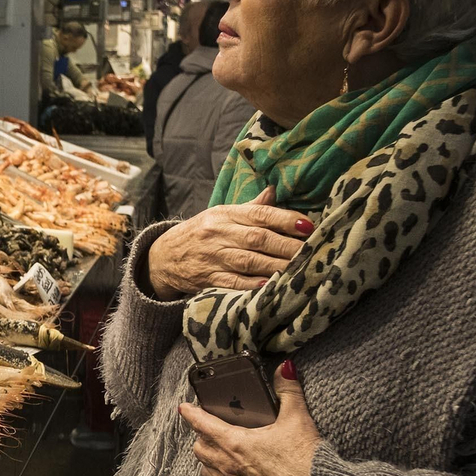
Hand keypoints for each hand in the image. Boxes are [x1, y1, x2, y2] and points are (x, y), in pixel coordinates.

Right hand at [146, 187, 312, 299]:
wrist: (163, 257)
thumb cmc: (200, 233)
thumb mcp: (221, 214)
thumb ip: (250, 208)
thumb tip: (274, 191)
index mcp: (225, 214)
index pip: (259, 214)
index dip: (285, 219)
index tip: (308, 225)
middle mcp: (219, 233)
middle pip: (258, 238)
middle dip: (287, 245)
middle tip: (312, 251)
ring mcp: (212, 257)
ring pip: (248, 261)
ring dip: (276, 265)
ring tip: (299, 269)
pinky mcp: (207, 278)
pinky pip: (232, 282)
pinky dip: (252, 284)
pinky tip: (270, 285)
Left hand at [178, 359, 317, 475]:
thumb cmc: (306, 462)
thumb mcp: (298, 420)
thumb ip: (289, 391)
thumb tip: (285, 368)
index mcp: (234, 443)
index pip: (202, 424)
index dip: (191, 414)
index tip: (184, 408)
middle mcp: (227, 467)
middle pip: (200, 449)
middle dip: (201, 437)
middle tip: (210, 428)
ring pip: (206, 472)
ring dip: (208, 460)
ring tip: (218, 452)